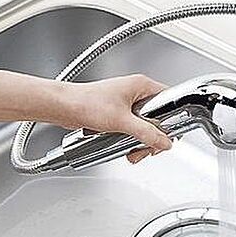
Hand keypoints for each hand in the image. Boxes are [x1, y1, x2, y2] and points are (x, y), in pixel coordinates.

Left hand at [54, 74, 172, 162]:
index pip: (169, 99)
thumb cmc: (86, 103)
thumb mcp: (122, 121)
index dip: (172, 118)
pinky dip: (130, 139)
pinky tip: (124, 146)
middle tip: (148, 148)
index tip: (168, 134)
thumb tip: (164, 141)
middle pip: (158, 117)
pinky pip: (132, 128)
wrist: (63, 107)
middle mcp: (135, 92)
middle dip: (153, 136)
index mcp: (141, 85)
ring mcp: (126, 103)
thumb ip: (146, 133)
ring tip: (134, 151)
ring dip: (141, 141)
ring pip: (144, 125)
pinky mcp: (117, 113)